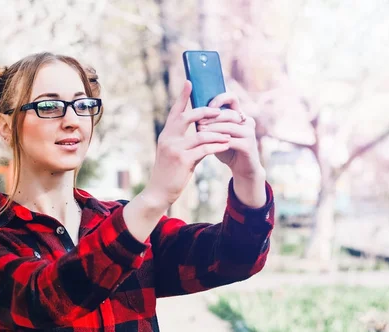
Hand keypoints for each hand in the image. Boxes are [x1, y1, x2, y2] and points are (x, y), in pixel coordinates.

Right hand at [143, 81, 230, 207]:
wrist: (159, 192)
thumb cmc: (169, 172)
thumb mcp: (176, 153)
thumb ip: (189, 142)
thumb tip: (206, 134)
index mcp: (166, 134)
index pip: (175, 111)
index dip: (182, 96)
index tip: (189, 81)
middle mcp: (168, 138)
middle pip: (188, 117)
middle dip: (206, 112)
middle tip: (220, 111)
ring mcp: (175, 149)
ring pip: (201, 134)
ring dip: (217, 133)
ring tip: (230, 133)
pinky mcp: (183, 161)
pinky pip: (204, 150)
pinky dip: (217, 147)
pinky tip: (226, 146)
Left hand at [196, 93, 264, 178]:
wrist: (242, 169)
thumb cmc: (227, 150)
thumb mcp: (217, 134)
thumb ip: (210, 124)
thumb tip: (193, 113)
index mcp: (240, 115)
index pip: (232, 98)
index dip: (220, 99)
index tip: (206, 106)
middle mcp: (247, 121)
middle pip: (229, 113)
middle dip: (212, 118)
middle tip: (198, 123)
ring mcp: (250, 132)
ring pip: (229, 127)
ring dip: (213, 129)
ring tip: (199, 132)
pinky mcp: (249, 145)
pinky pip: (231, 141)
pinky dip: (218, 142)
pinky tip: (208, 144)